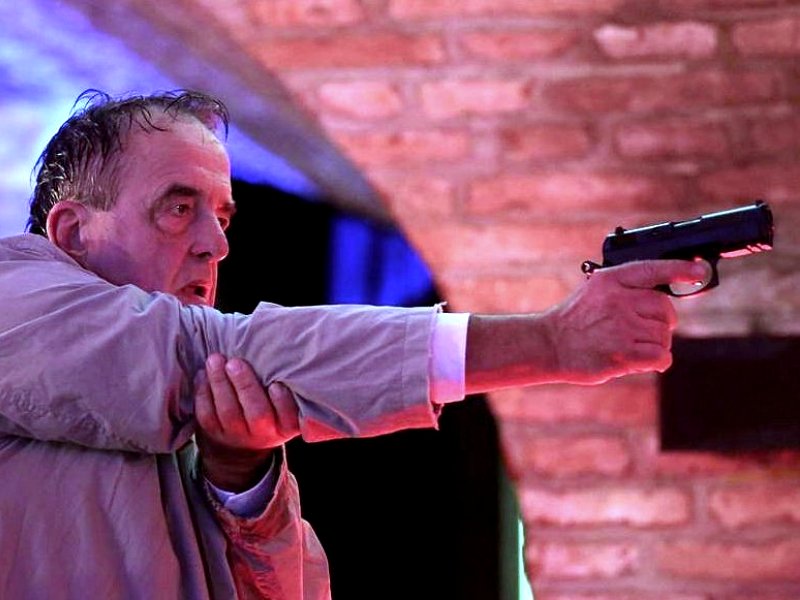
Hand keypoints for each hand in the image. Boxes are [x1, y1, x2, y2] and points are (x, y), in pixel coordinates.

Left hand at [194, 353, 299, 491]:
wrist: (242, 443)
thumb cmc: (269, 408)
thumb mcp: (285, 404)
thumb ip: (287, 384)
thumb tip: (282, 349)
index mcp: (286, 425)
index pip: (290, 417)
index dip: (283, 403)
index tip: (277, 386)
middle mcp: (264, 433)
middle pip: (257, 414)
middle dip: (245, 386)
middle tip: (235, 363)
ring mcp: (238, 435)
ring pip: (228, 412)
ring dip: (220, 383)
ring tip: (215, 360)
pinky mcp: (214, 433)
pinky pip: (206, 414)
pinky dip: (202, 391)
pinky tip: (203, 373)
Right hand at [543, 259, 709, 383]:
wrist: (550, 344)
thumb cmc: (576, 320)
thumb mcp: (596, 290)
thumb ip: (627, 287)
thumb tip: (666, 296)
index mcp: (611, 280)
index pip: (653, 269)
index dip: (680, 270)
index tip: (699, 270)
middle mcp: (618, 300)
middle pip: (666, 308)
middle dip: (664, 322)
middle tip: (646, 329)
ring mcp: (621, 327)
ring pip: (664, 335)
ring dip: (657, 344)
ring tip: (634, 345)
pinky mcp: (623, 353)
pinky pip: (661, 355)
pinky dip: (658, 360)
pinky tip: (643, 360)